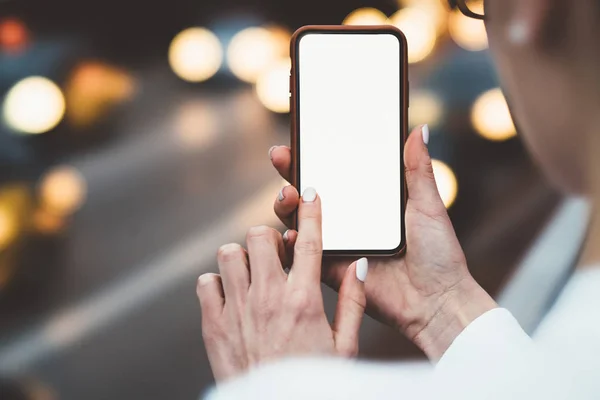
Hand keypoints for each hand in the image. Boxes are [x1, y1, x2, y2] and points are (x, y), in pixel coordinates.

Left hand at [197, 188, 367, 381]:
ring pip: (228, 253)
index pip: (310, 242)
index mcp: (304, 301)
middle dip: (268, 239)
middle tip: (276, 256)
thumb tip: (358, 265)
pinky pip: (205, 283)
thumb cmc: (314, 382)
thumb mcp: (345, 347)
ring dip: (241, 258)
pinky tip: (232, 296)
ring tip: (253, 274)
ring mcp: (237, 310)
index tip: (310, 193)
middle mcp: (268, 298)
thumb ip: (353, 302)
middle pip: (259, 236)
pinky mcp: (213, 324)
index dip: (311, 211)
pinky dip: (216, 284)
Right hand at [269, 125, 496, 359]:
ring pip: (300, 221)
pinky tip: (290, 234)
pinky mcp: (332, 270)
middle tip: (282, 157)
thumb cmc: (439, 254)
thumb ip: (418, 170)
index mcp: (369, 202)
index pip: (335, 172)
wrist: (437, 301)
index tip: (300, 136)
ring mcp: (338, 245)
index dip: (314, 154)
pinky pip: (303, 256)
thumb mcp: (427, 205)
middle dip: (291, 172)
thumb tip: (420, 130)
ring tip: (288, 195)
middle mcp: (349, 221)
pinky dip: (291, 244)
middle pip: (311, 192)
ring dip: (286, 205)